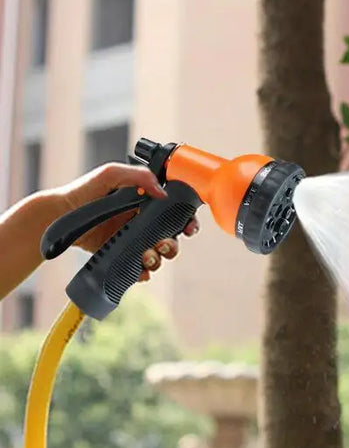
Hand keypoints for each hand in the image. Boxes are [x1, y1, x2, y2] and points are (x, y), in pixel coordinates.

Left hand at [55, 163, 199, 280]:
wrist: (60, 215)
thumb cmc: (85, 191)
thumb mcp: (111, 174)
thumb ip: (138, 176)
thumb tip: (162, 192)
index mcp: (148, 203)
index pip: (176, 214)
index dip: (187, 222)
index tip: (189, 227)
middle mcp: (144, 223)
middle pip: (172, 238)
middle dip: (173, 245)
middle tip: (163, 244)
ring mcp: (133, 241)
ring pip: (158, 255)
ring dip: (159, 259)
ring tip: (147, 256)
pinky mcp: (121, 257)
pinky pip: (140, 269)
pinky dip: (144, 273)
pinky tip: (139, 270)